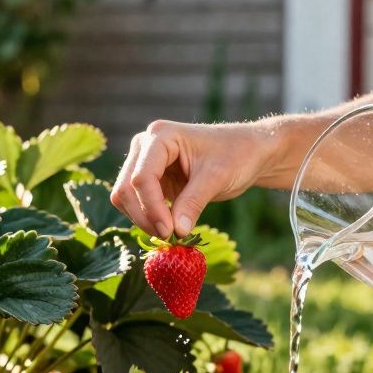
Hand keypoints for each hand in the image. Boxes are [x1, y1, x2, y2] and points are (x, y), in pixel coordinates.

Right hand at [111, 120, 280, 237]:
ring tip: (171, 233)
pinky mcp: (152, 179)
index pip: (142, 176)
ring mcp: (145, 162)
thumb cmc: (236, 155)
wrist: (247, 152)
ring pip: (126, 197)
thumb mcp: (217, 178)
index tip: (169, 231)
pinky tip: (169, 227)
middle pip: (126, 187)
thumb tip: (176, 232)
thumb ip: (193, 203)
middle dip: (144, 216)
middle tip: (168, 237)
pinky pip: (137, 203)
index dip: (152, 207)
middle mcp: (146, 146)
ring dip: (143, 219)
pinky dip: (148, 218)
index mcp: (161, 136)